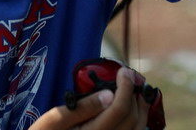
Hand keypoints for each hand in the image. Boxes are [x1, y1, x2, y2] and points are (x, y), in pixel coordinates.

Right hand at [30, 67, 148, 129]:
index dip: (125, 87)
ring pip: (137, 129)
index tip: (123, 71)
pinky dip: (138, 121)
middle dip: (135, 93)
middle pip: (132, 119)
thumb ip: (81, 108)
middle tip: (129, 75)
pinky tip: (133, 109)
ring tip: (137, 89)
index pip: (119, 109)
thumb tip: (108, 94)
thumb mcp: (54, 120)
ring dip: (141, 107)